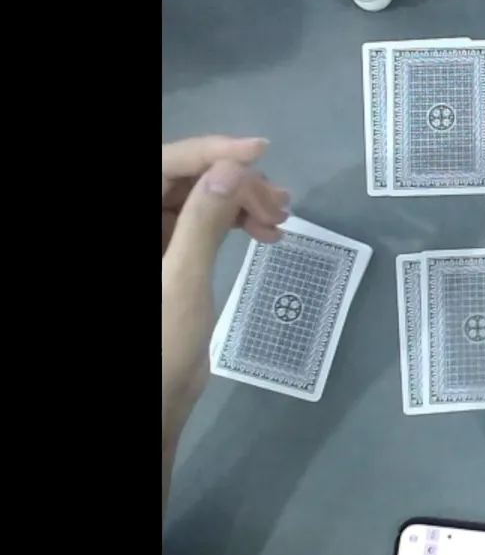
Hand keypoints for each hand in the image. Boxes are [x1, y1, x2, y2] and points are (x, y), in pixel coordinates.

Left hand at [161, 136, 288, 430]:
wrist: (154, 402)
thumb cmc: (159, 343)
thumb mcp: (181, 280)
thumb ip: (202, 220)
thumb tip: (231, 169)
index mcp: (133, 221)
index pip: (164, 163)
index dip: (210, 151)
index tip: (259, 152)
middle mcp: (140, 222)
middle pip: (182, 177)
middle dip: (233, 181)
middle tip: (279, 205)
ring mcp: (153, 238)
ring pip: (196, 197)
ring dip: (240, 200)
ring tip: (280, 218)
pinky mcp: (167, 254)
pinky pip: (201, 221)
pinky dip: (234, 221)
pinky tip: (265, 232)